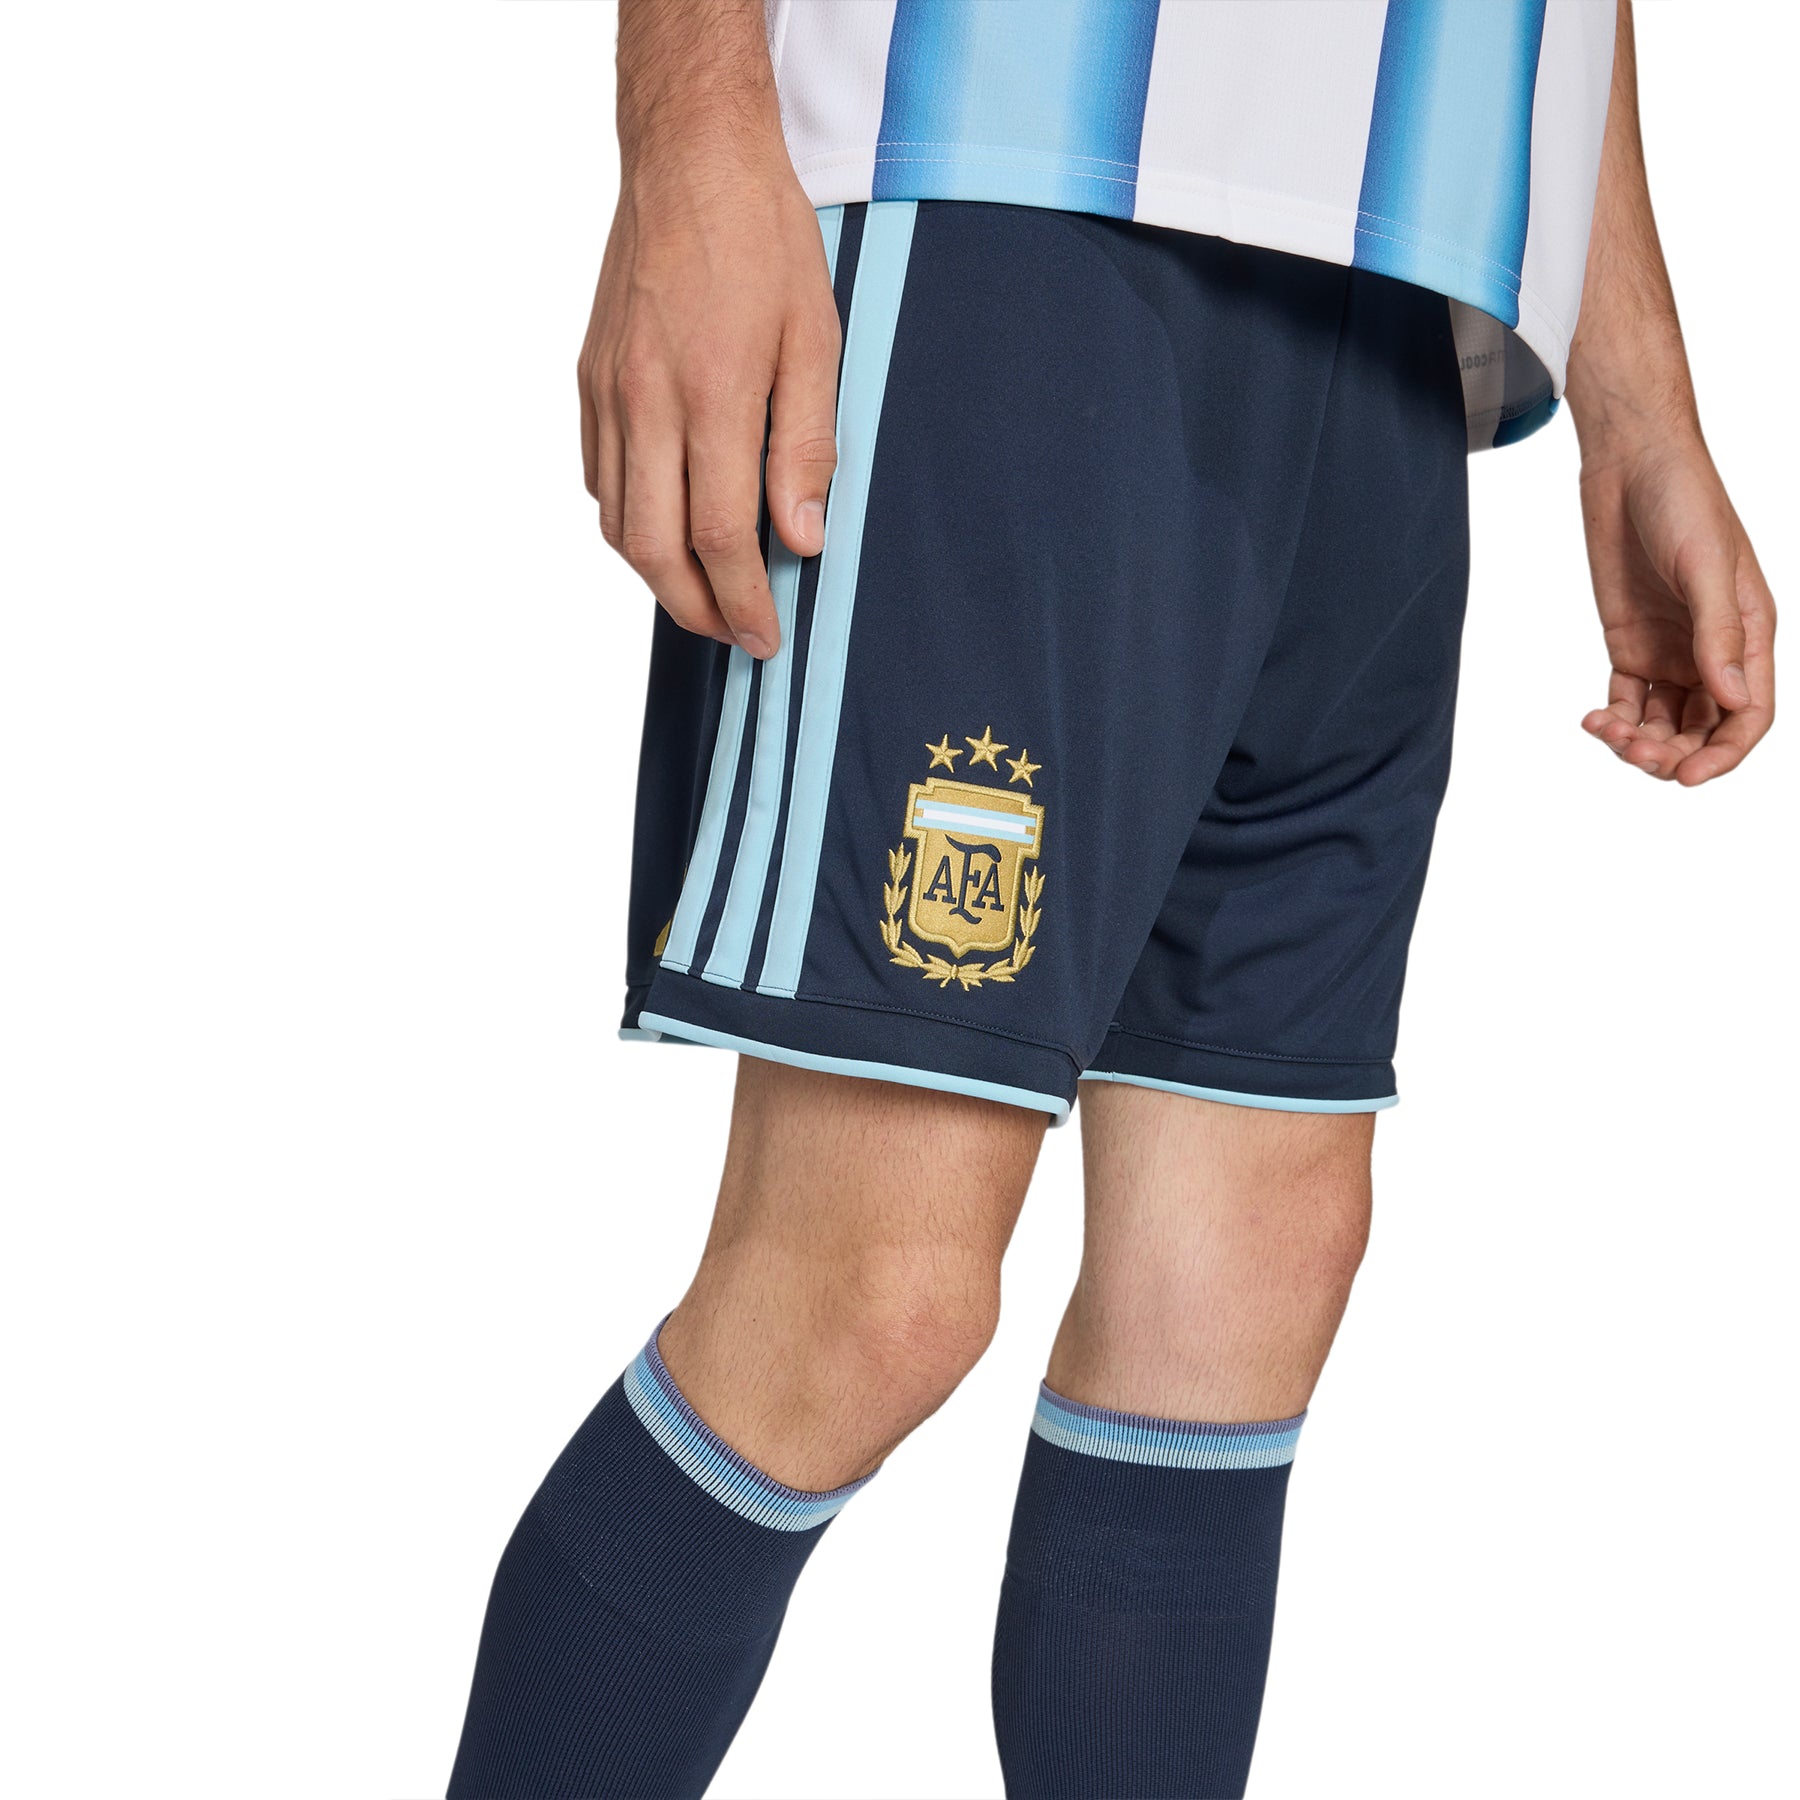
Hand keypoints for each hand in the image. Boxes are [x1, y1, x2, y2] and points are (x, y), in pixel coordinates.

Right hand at [580, 139, 839, 656]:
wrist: (689, 158)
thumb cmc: (763, 241)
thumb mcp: (815, 340)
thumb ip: (807, 446)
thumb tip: (802, 540)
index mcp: (711, 393)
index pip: (720, 535)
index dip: (743, 601)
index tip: (766, 637)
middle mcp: (646, 400)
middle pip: (654, 548)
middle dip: (697, 610)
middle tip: (737, 636)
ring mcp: (608, 391)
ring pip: (616, 523)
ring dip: (659, 576)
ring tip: (707, 596)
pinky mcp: (588, 379)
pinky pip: (599, 478)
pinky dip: (629, 522)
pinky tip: (667, 528)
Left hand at [1576, 429, 1775, 784]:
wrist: (1631, 465)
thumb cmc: (1684, 501)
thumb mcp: (1706, 566)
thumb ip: (1718, 633)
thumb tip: (1733, 700)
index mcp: (1749, 635)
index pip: (1748, 715)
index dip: (1724, 754)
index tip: (1687, 777)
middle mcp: (1713, 651)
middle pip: (1703, 730)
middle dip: (1674, 754)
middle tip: (1636, 753)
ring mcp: (1670, 651)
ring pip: (1663, 722)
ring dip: (1639, 742)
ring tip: (1608, 734)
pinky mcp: (1629, 646)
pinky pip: (1627, 701)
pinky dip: (1612, 720)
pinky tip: (1592, 720)